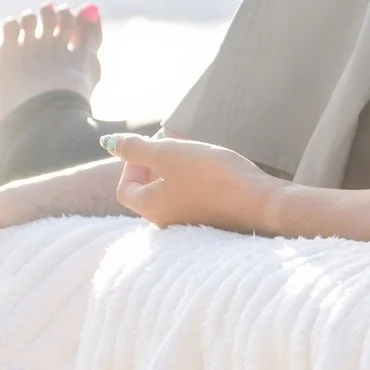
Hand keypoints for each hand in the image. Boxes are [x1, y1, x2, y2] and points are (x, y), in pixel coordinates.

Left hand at [108, 134, 286, 232]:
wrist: (261, 204)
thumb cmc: (213, 177)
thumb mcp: (170, 154)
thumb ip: (136, 148)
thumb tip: (108, 142)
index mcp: (150, 208)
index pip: (126, 188)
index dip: (132, 164)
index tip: (154, 144)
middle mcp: (165, 223)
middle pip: (148, 194)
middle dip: (155, 165)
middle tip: (174, 144)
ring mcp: (189, 226)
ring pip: (172, 196)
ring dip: (176, 173)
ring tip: (195, 153)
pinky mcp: (211, 225)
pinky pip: (192, 202)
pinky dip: (194, 184)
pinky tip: (213, 170)